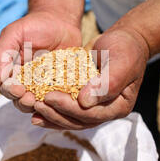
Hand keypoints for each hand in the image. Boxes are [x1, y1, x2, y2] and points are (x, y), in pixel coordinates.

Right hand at [0, 11, 81, 112]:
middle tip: (29, 99)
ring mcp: (45, 86)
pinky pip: (60, 98)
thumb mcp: (14, 34)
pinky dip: (60, 101)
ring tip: (43, 102)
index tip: (17, 89)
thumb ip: (2, 52)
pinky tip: (62, 99)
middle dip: (23, 102)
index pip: (7, 89)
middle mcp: (27, 83)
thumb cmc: (34, 26)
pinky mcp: (62, 86)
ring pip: (40, 104)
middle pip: (21, 100)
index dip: (10, 91)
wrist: (60, 21)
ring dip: (40, 106)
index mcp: (12, 74)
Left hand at [30, 0, 159, 129]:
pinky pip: (67, 109)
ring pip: (71, 119)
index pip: (92, 115)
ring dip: (52, 116)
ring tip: (32, 111)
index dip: (69, 108)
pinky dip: (53, 109)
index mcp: (119, 106)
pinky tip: (36, 107)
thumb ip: (107, 83)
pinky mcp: (84, 100)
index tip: (49, 97)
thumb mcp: (121, 62)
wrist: (126, 40)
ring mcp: (95, 107)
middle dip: (56, 114)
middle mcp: (107, 111)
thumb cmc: (126, 49)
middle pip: (79, 121)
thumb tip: (84, 102)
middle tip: (36, 103)